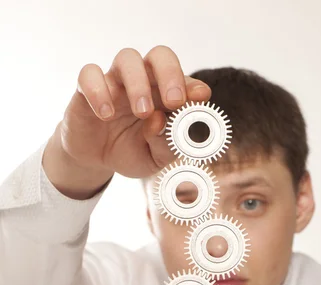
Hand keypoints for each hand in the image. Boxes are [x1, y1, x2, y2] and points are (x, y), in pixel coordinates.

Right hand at [58, 45, 210, 178]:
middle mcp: (143, 81)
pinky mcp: (87, 87)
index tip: (200, 98)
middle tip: (173, 101)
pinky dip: (99, 91)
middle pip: (160, 56)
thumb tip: (161, 122)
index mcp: (165, 96)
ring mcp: (116, 81)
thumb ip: (165, 145)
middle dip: (170, 74)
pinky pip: (90, 74)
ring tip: (143, 113)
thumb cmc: (131, 151)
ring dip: (138, 84)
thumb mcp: (154, 159)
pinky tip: (106, 115)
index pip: (184, 81)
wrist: (96, 159)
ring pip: (127, 58)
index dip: (193, 87)